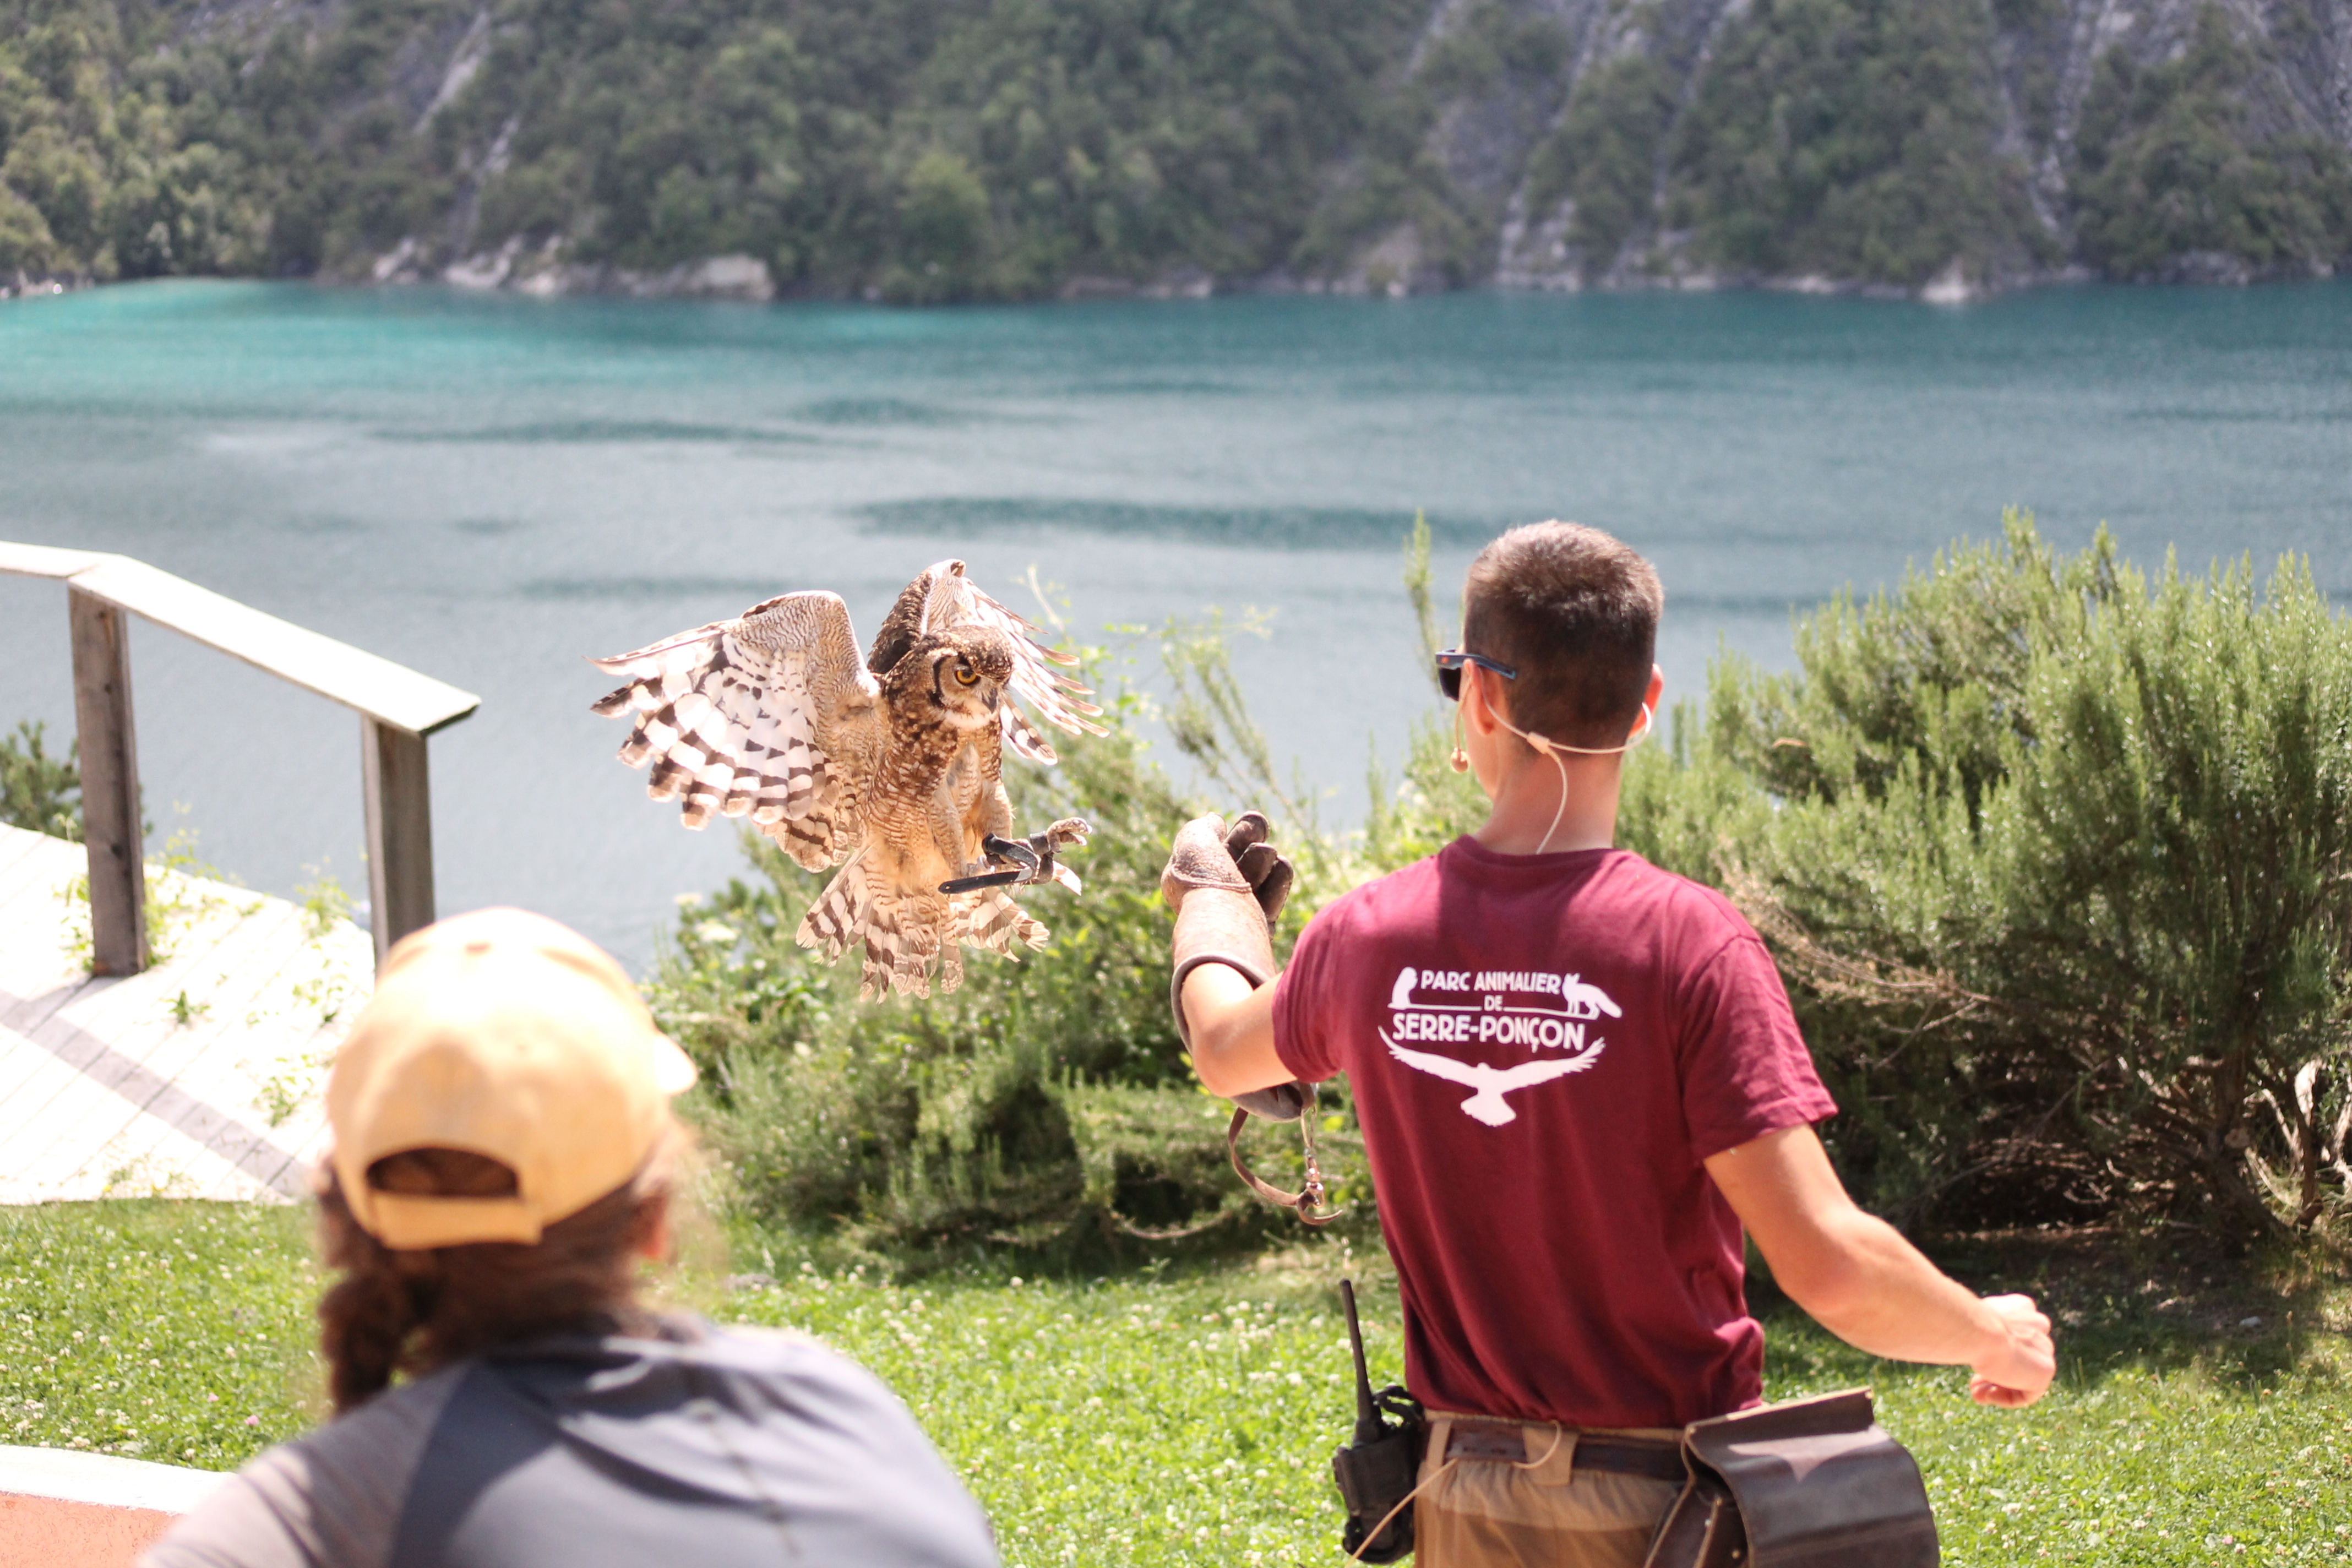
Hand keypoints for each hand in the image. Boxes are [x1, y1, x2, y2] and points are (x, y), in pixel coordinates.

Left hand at [1161, 810, 1292, 923]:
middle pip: (1241, 856)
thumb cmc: (1204, 881)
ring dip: (1263, 858)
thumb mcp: (1194, 841)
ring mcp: (1239, 907)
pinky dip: (1279, 878)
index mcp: (1191, 875)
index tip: (1252, 819)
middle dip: (1252, 837)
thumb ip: (1205, 827)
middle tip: (1260, 829)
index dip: (1239, 831)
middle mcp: (1214, 892)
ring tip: (1264, 855)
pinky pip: (1276, 893)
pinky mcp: (1261, 923)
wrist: (1225, 924)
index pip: (1218, 846)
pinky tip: (1281, 866)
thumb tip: (1215, 821)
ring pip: (1261, 872)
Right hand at [1967, 1294, 2054, 1407]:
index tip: (1973, 1359)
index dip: (1994, 1349)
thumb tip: (1964, 1334)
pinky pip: (2028, 1393)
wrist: (1977, 1331)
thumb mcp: (1970, 1319)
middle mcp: (2038, 1324)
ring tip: (1976, 1394)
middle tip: (1972, 1382)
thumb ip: (1982, 1328)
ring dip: (1998, 1387)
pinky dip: (2006, 1398)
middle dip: (1996, 1371)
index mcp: (2021, 1307)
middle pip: (2019, 1356)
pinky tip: (1986, 1396)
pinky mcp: (2046, 1370)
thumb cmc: (1965, 1322)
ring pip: (2023, 1375)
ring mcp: (2045, 1348)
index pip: (2014, 1331)